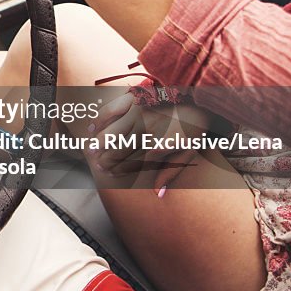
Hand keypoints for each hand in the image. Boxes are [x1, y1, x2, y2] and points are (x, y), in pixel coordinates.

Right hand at [88, 91, 213, 193]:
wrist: (200, 96)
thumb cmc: (193, 127)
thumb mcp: (189, 152)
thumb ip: (171, 173)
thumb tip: (157, 193)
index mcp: (160, 145)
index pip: (132, 162)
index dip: (119, 170)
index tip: (112, 174)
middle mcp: (147, 129)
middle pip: (118, 149)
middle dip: (106, 160)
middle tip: (99, 166)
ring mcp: (139, 111)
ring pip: (111, 132)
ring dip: (98, 144)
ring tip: (91, 152)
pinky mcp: (134, 97)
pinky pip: (110, 110)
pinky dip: (99, 120)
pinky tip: (92, 129)